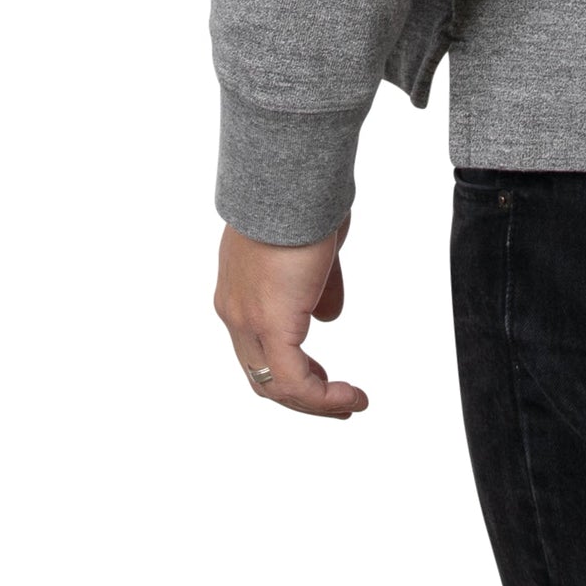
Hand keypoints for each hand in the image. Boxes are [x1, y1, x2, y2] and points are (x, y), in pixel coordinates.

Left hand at [214, 216, 369, 417]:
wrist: (292, 180)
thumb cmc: (305, 200)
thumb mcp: (312, 252)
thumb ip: (318, 287)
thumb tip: (328, 317)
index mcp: (240, 290)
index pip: (258, 346)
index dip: (291, 368)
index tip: (324, 377)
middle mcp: (235, 310)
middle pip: (260, 373)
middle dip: (302, 394)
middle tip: (336, 402)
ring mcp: (247, 320)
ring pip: (275, 384)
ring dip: (316, 401)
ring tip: (350, 405)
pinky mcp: (271, 324)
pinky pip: (294, 381)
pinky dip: (323, 397)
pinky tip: (349, 397)